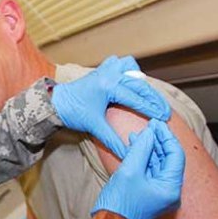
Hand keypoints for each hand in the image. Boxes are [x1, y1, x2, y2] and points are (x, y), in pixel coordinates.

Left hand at [51, 55, 170, 156]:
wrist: (54, 103)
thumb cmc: (72, 113)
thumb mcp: (94, 127)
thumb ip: (113, 140)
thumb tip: (127, 155)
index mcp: (108, 86)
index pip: (136, 98)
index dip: (152, 109)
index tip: (164, 118)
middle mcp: (108, 74)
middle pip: (139, 84)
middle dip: (153, 98)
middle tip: (164, 112)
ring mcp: (104, 70)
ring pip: (130, 68)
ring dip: (140, 80)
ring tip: (148, 97)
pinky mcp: (100, 70)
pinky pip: (118, 63)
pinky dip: (126, 70)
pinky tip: (130, 83)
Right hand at [91, 120, 185, 218]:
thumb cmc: (119, 201)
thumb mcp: (130, 170)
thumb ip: (141, 149)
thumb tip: (149, 133)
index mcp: (170, 188)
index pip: (175, 155)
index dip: (166, 137)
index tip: (156, 123)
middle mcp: (170, 191)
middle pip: (168, 159)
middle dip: (158, 141)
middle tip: (150, 125)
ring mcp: (160, 192)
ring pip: (159, 163)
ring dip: (149, 148)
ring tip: (139, 134)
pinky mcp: (150, 192)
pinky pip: (151, 170)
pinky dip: (144, 158)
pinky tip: (135, 146)